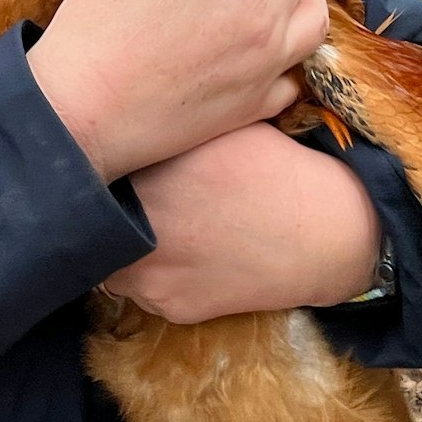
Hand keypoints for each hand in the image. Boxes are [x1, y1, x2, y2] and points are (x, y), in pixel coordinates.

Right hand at [27, 0, 326, 179]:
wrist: (83, 107)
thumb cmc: (98, 25)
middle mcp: (265, 20)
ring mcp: (266, 68)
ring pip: (315, 27)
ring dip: (300, 9)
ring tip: (272, 8)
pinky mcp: (255, 107)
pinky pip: (294, 78)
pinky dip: (286, 63)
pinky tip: (257, 57)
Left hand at [102, 123, 381, 324]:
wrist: (326, 235)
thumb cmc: (278, 167)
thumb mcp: (222, 125)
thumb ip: (170, 125)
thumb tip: (127, 114)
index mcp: (149, 171)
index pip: (95, 166)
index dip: (100, 162)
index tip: (113, 157)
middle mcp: (141, 223)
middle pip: (97, 214)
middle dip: (109, 204)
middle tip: (132, 194)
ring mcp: (150, 272)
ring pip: (111, 258)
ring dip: (123, 242)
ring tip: (160, 226)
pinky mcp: (168, 307)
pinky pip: (141, 289)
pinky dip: (153, 272)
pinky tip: (186, 254)